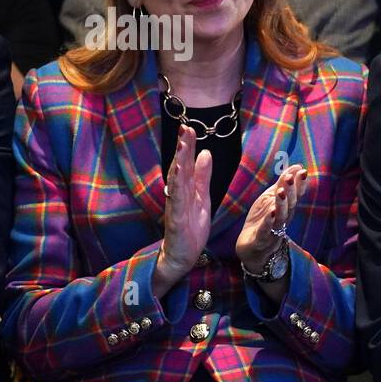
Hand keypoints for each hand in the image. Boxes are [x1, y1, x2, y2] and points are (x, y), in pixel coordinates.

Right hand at [155, 126, 212, 292]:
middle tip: (184, 128)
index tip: (189, 127)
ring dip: (178, 162)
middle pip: (178, 167)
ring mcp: (175, 205)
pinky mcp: (175, 219)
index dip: (187, 145)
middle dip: (182, 148)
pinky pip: (176, 200)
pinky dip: (177, 186)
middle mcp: (177, 193)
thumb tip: (205, 152)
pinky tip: (178, 173)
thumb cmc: (190, 226)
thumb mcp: (202, 197)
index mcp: (185, 187)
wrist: (183, 254)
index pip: (185, 163)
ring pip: (176, 181)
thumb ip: (202, 176)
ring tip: (182, 145)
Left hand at [235, 163, 307, 271]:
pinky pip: (266, 230)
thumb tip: (297, 166)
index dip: (299, 184)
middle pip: (290, 204)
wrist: (252, 248)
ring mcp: (274, 230)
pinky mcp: (261, 240)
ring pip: (280, 216)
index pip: (295, 195)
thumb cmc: (263, 220)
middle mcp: (283, 219)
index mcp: (286, 209)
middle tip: (291, 177)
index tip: (302, 171)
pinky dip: (269, 221)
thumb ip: (282, 184)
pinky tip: (271, 212)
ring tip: (282, 191)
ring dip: (282, 204)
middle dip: (291, 191)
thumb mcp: (271, 199)